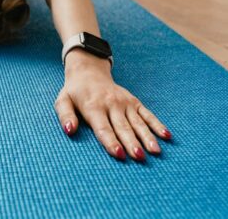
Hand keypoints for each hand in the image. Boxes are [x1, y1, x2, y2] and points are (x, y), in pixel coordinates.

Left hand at [54, 51, 171, 161]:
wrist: (89, 71)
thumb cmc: (74, 92)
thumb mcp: (63, 101)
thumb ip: (65, 116)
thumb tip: (69, 131)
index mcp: (93, 106)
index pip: (103, 127)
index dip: (110, 141)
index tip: (119, 154)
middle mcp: (111, 104)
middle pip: (122, 127)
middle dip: (131, 143)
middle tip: (139, 157)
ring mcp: (124, 102)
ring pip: (137, 122)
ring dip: (147, 137)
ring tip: (155, 151)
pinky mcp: (134, 101)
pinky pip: (147, 114)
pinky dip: (157, 124)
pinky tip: (166, 136)